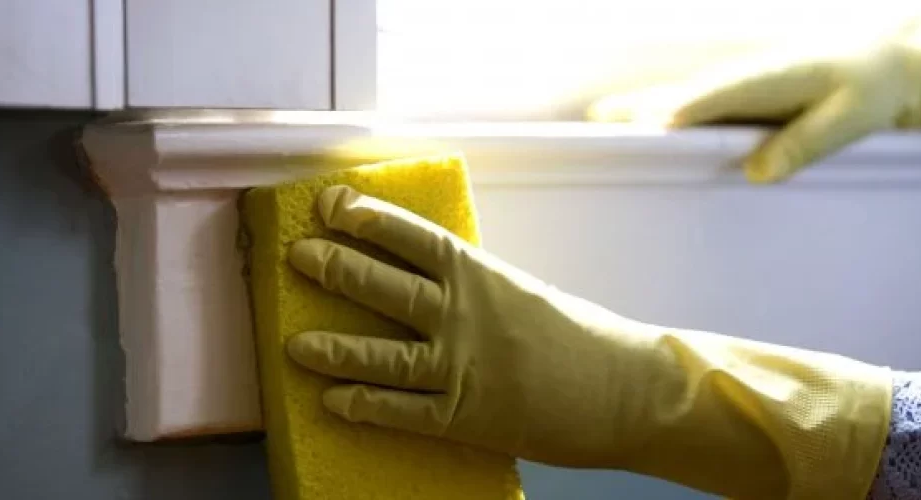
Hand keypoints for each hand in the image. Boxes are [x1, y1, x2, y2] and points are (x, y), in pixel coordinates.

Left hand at [286, 185, 891, 499]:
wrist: (629, 391)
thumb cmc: (582, 339)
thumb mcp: (524, 293)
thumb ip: (475, 288)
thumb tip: (427, 277)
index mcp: (484, 276)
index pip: (414, 239)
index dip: (368, 219)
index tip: (331, 203)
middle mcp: (467, 316)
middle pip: (386, 287)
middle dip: (336, 268)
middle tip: (298, 255)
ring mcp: (464, 366)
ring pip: (382, 354)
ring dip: (334, 347)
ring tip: (291, 342)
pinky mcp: (467, 416)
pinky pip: (403, 411)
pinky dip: (365, 406)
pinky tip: (332, 401)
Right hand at [589, 9, 920, 183]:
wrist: (898, 62)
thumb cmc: (878, 88)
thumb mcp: (855, 117)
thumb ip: (808, 142)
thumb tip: (759, 171)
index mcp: (781, 76)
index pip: (728, 92)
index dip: (693, 107)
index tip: (659, 122)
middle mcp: (755, 74)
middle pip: (692, 91)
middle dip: (647, 104)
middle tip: (601, 118)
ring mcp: (749, 81)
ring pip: (690, 95)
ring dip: (647, 105)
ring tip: (603, 118)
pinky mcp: (750, 92)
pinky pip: (703, 104)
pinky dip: (669, 110)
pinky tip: (644, 121)